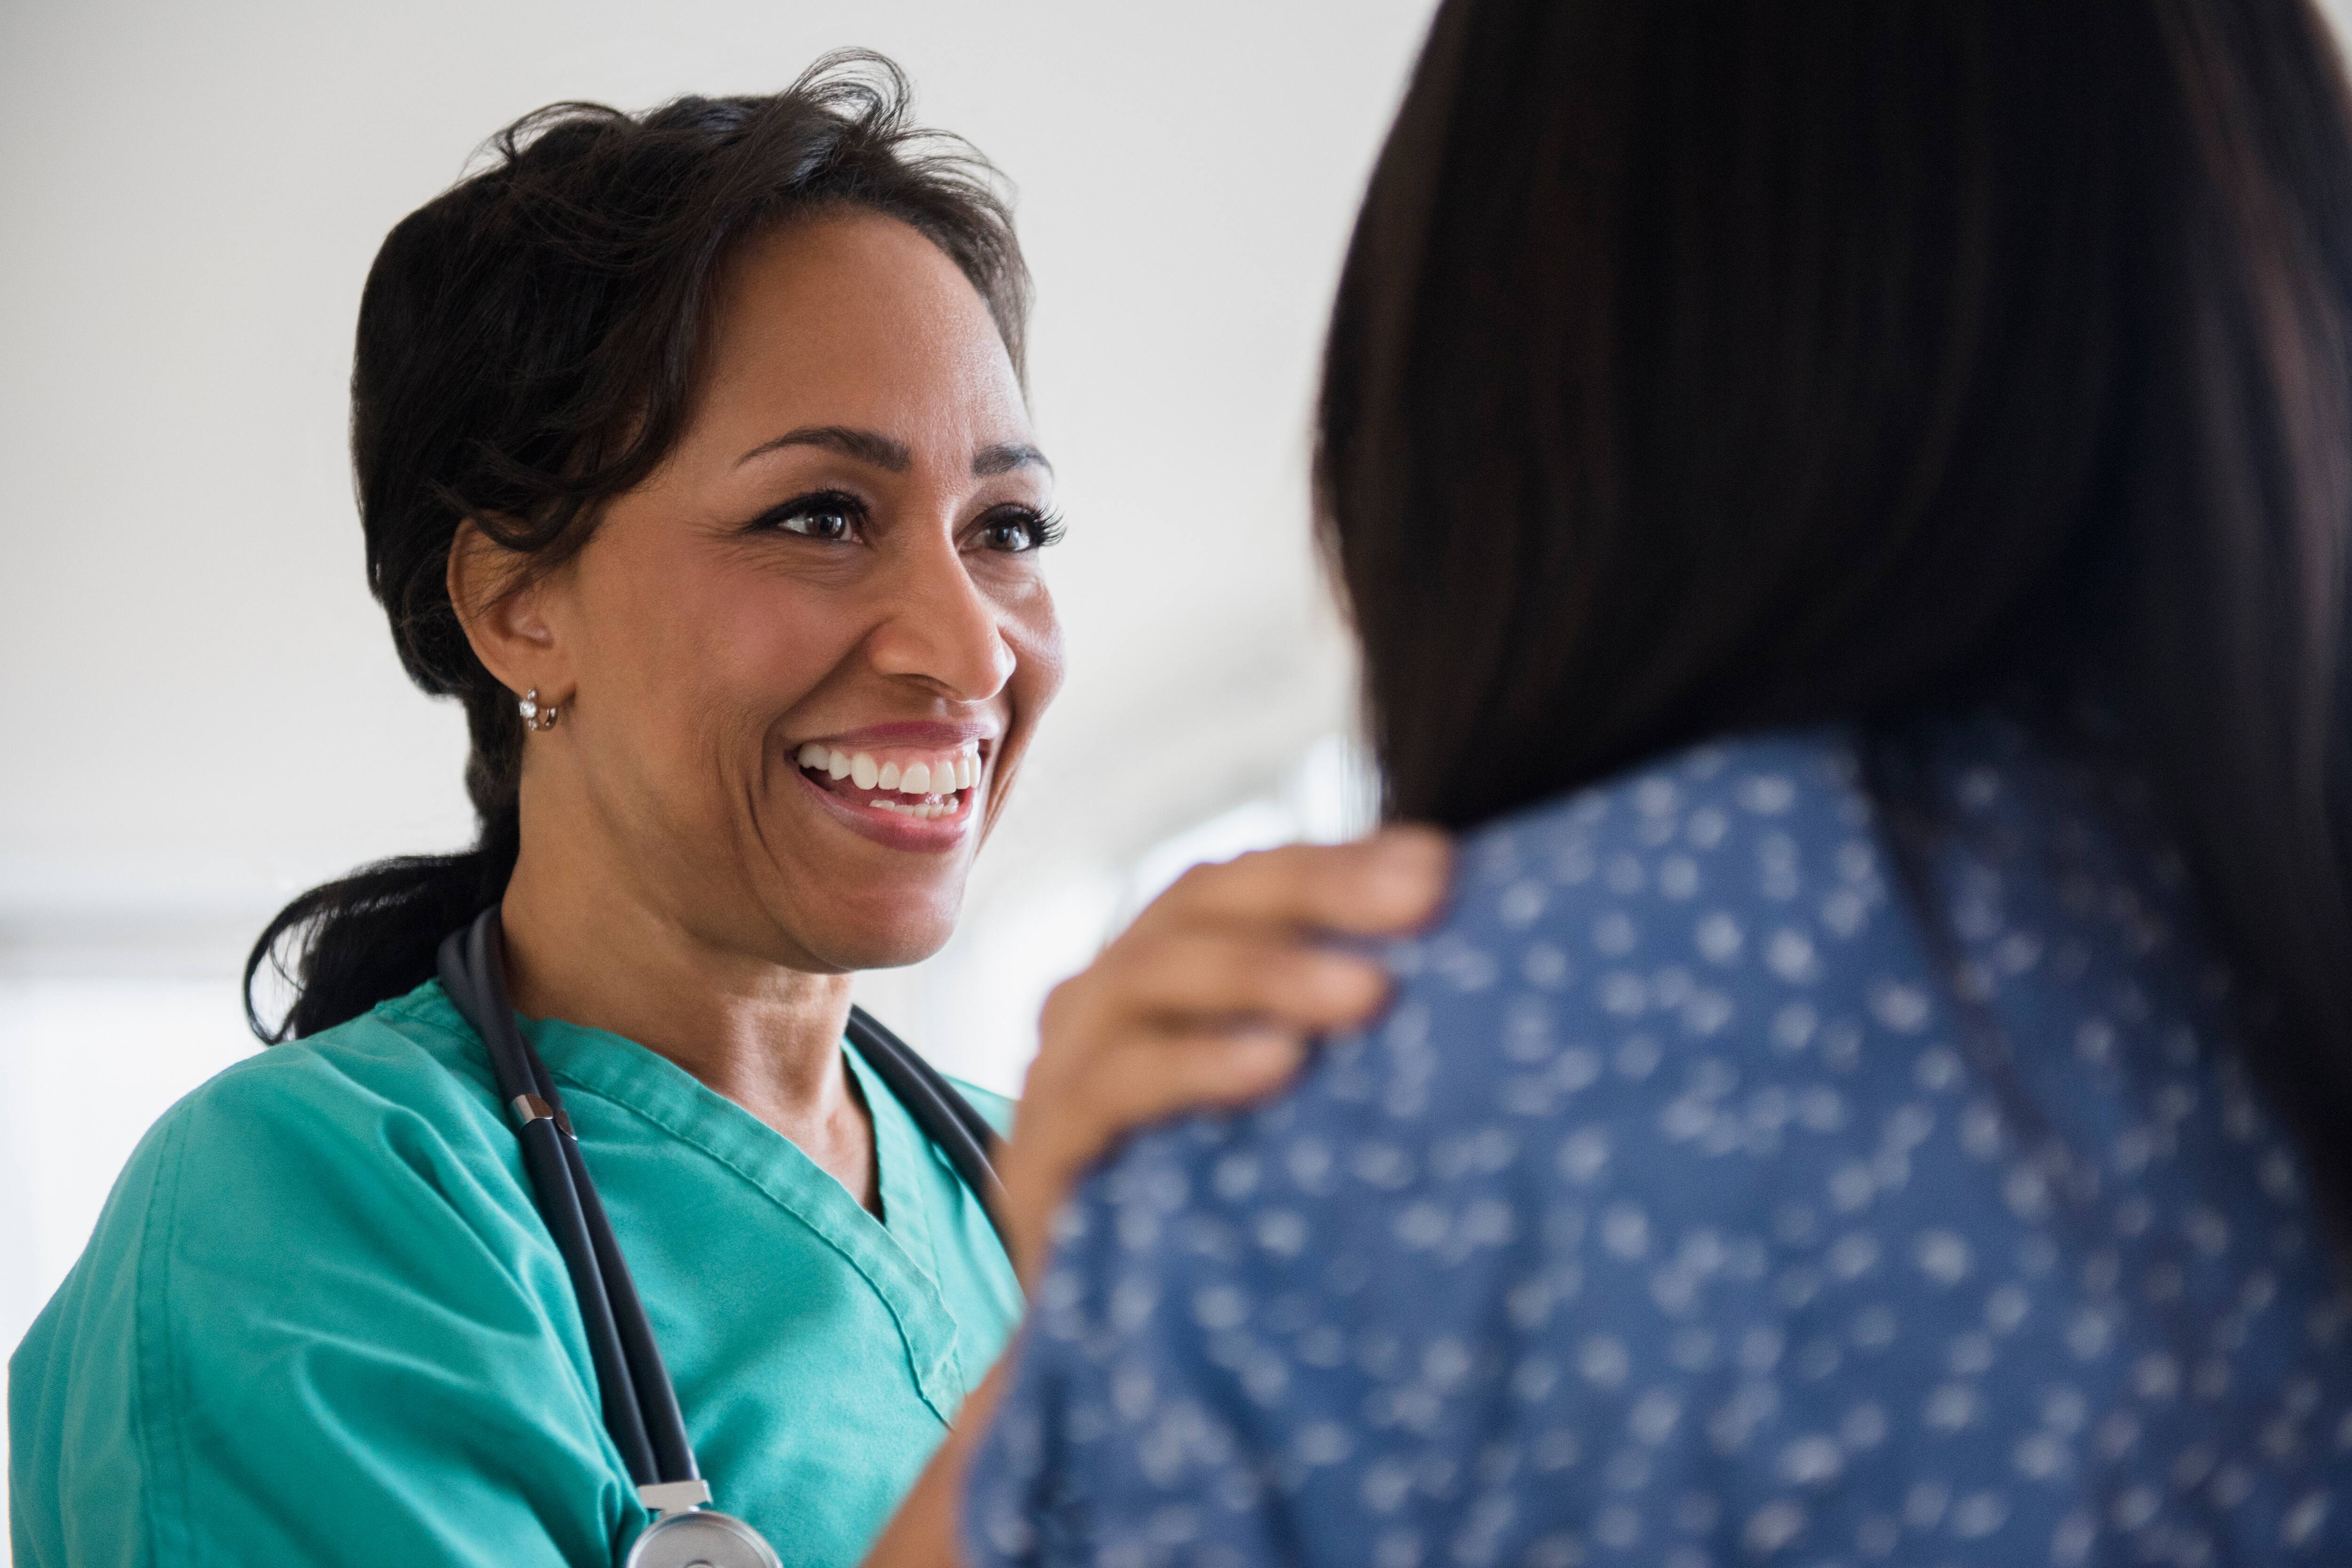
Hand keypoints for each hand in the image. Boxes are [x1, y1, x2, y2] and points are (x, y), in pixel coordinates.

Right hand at [993, 826, 1449, 1286]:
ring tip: (1371, 993)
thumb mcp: (1273, 1100)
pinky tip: (1278, 1066)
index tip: (1441, 869)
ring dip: (1268, 973)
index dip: (1335, 864)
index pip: (1243, 882)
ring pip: (1156, 976)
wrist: (1096, 1334)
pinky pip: (1117, 1084)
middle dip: (1317, 894)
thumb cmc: (1205, 1200)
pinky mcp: (1042, 1151)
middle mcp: (1102, 996)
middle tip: (1423, 900)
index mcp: (1159, 964)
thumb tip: (1466, 963)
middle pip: (1200, 905)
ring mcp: (1061, 1067)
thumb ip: (1328, 1029)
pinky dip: (1199, 1065)